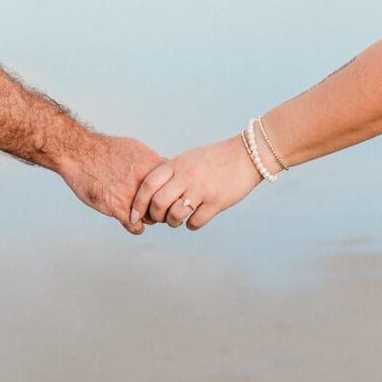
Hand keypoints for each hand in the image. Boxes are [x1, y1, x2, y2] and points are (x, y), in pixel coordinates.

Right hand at [59, 133, 163, 234]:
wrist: (80, 153)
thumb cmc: (105, 150)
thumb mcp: (136, 149)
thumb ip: (152, 162)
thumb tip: (165, 167)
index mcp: (153, 167)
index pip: (173, 188)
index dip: (168, 195)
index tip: (163, 198)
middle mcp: (146, 183)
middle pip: (165, 205)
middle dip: (160, 209)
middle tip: (153, 210)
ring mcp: (133, 197)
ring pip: (152, 218)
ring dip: (147, 219)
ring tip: (141, 215)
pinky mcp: (118, 209)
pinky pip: (136, 226)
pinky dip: (135, 227)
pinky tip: (131, 222)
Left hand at [130, 135, 262, 230]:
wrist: (247, 156)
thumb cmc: (214, 160)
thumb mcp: (188, 159)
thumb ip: (170, 174)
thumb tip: (150, 195)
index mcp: (177, 165)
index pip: (148, 184)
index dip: (138, 203)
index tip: (134, 216)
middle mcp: (187, 176)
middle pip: (158, 203)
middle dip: (155, 216)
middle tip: (159, 218)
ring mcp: (202, 190)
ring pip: (175, 215)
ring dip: (172, 222)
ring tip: (178, 219)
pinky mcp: (216, 202)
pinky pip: (195, 223)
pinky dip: (191, 225)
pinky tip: (195, 219)